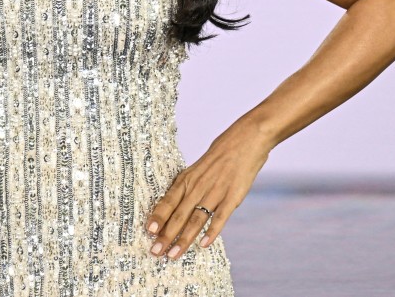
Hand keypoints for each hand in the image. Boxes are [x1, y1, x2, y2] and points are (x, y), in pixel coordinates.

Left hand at [145, 123, 270, 259]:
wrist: (246, 139)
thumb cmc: (221, 154)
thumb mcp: (198, 168)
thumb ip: (188, 187)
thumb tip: (173, 205)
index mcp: (188, 178)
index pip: (168, 201)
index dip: (158, 217)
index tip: (148, 231)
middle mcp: (198, 186)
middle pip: (178, 215)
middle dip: (165, 236)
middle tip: (155, 252)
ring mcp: (215, 192)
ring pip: (196, 220)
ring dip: (183, 239)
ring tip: (173, 255)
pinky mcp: (232, 196)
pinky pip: (220, 217)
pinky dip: (211, 232)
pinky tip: (203, 244)